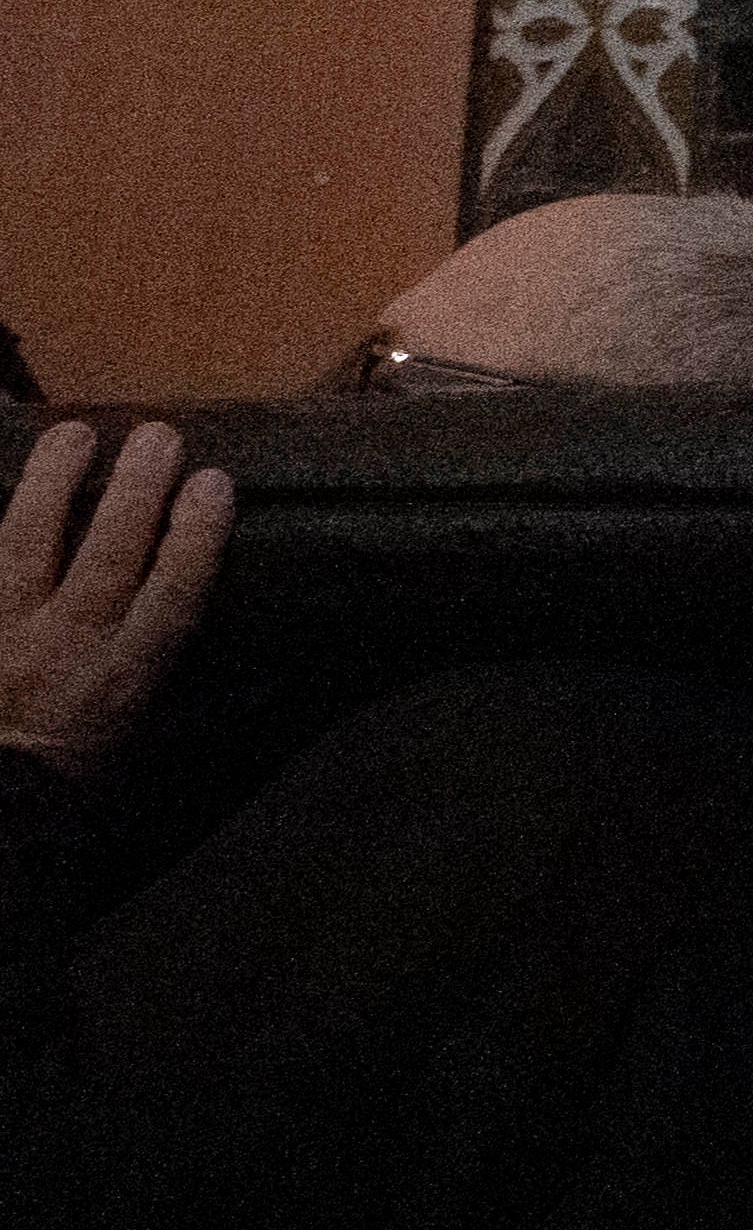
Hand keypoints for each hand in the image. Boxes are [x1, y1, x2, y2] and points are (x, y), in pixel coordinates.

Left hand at [0, 420, 227, 771]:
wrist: (0, 797)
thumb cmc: (78, 763)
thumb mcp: (144, 735)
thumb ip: (175, 670)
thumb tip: (251, 644)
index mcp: (124, 675)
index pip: (170, 594)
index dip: (194, 535)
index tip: (214, 481)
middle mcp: (66, 645)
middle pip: (104, 556)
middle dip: (134, 491)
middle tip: (157, 435)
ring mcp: (6, 629)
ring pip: (25, 543)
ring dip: (51, 483)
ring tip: (75, 432)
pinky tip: (5, 477)